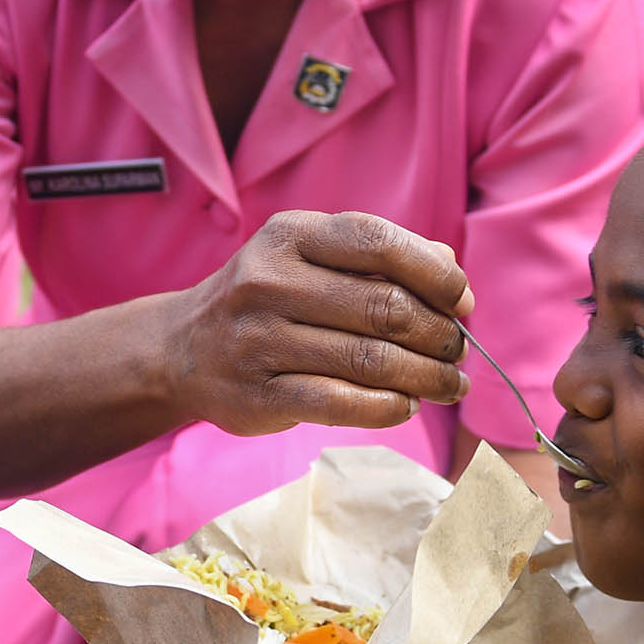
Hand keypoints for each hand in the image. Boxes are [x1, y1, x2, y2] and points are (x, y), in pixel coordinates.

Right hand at [171, 211, 470, 437]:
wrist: (181, 349)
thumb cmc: (268, 299)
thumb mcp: (309, 257)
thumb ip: (380, 258)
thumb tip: (455, 278)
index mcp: (290, 235)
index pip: (379, 242)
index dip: (435, 274)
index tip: (462, 301)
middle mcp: (269, 282)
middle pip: (384, 307)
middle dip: (438, 334)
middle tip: (457, 351)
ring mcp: (259, 341)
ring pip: (371, 361)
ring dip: (427, 377)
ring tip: (448, 384)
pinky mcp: (257, 396)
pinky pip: (342, 403)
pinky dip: (389, 407)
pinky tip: (407, 404)